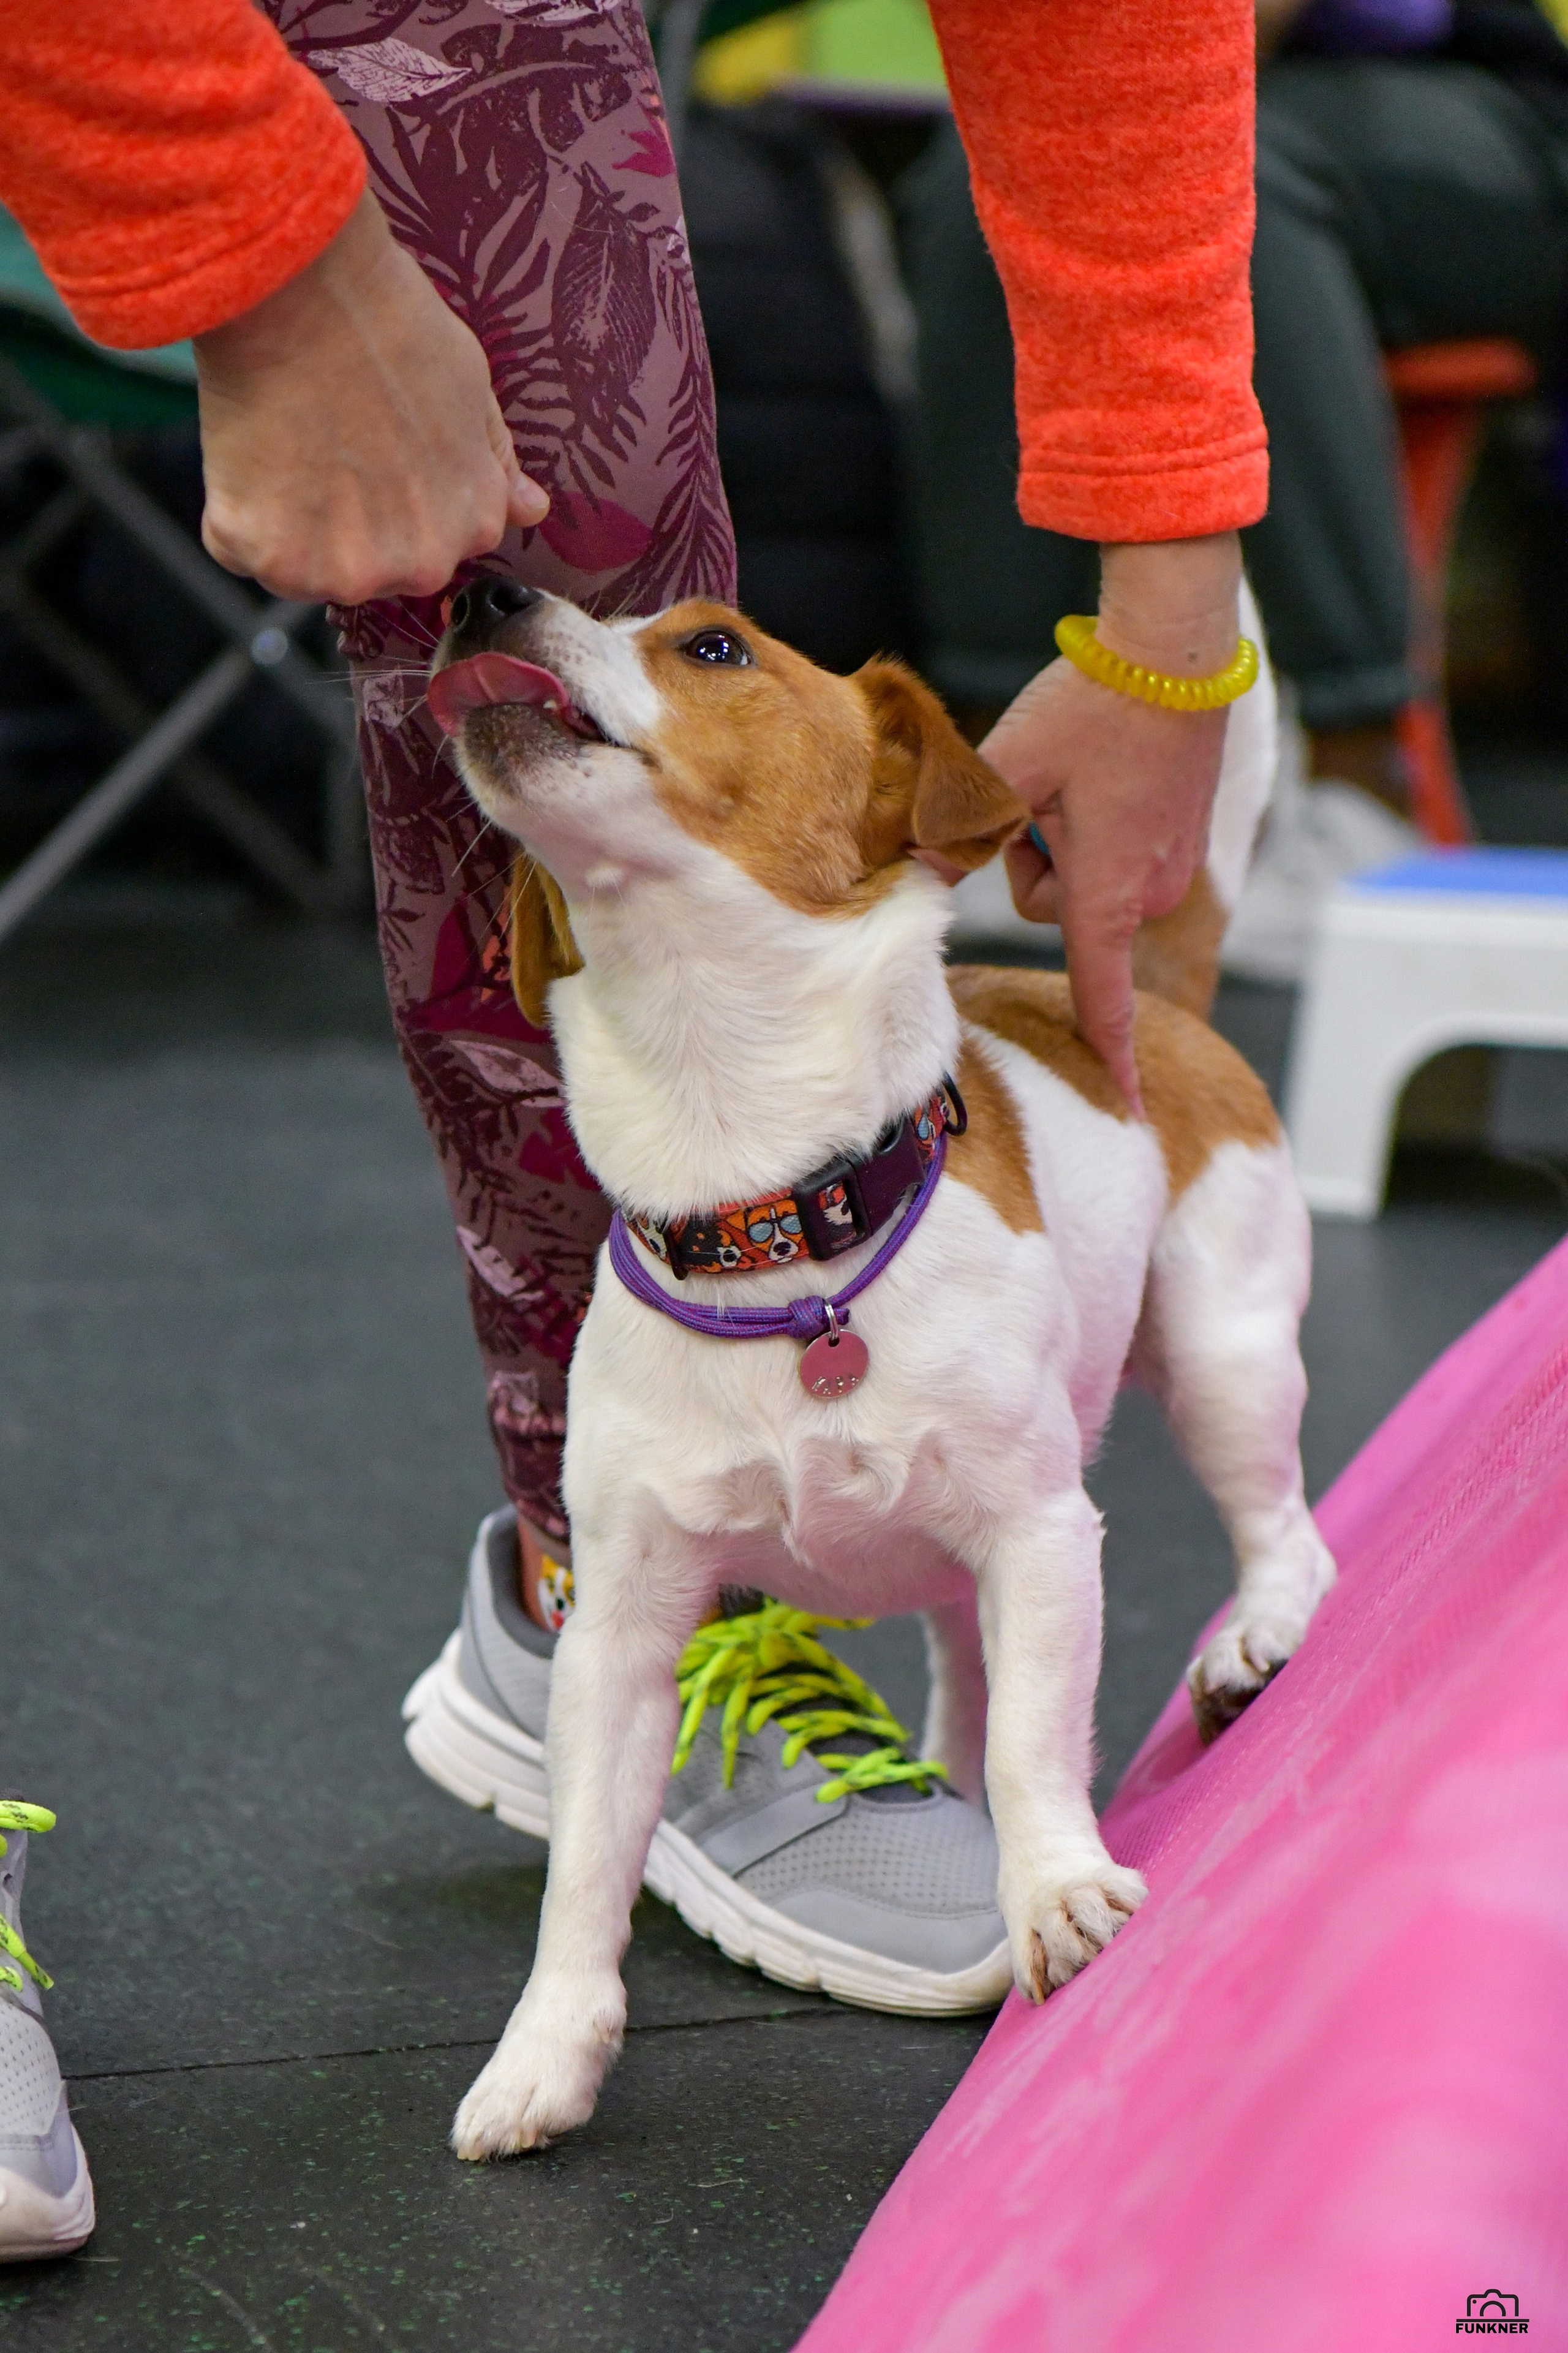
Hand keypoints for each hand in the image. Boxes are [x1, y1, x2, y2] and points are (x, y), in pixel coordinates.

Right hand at [193, 189, 548, 604]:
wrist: (304, 290)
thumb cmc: (388, 323)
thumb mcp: (471, 388)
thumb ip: (494, 462)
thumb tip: (529, 509)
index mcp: (472, 525)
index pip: (428, 545)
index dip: (390, 497)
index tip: (368, 450)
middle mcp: (417, 565)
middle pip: (369, 567)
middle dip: (344, 521)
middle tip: (324, 441)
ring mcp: (343, 570)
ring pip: (304, 566)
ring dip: (287, 519)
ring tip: (289, 443)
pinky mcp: (270, 558)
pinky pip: (239, 549)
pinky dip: (235, 512)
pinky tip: (248, 453)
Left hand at [982, 534, 1241, 1116]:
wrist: (1175, 648)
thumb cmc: (1092, 706)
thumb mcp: (1005, 768)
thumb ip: (955, 830)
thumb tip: (906, 876)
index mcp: (1106, 890)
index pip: (1101, 996)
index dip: (1110, 1057)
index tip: (1130, 1109)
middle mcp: (1146, 890)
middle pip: (1054, 908)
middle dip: (1033, 860)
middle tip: (1044, 794)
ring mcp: (1170, 864)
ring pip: (1082, 878)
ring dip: (1063, 837)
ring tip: (1077, 775)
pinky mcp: (1180, 836)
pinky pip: (1115, 851)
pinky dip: (1097, 819)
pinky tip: (1103, 767)